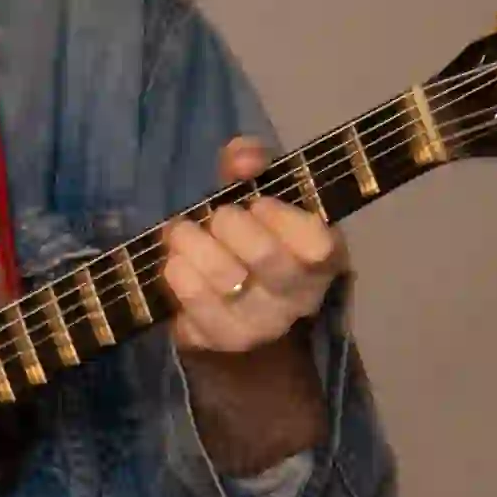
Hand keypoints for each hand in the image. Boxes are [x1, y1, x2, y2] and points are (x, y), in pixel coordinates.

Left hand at [164, 137, 346, 354]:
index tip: (257, 202)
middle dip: (230, 225)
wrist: (234, 304)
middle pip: (267, 258)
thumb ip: (254, 163)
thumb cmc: (254, 235)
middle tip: (218, 215)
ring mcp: (263, 323)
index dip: (283, 219)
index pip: (318, 244)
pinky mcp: (223, 339)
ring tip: (181, 232)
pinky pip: (197, 308)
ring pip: (227, 281)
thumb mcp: (260, 192)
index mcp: (324, 255)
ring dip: (194, 246)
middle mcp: (300, 295)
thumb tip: (242, 157)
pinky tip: (173, 263)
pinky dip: (180, 278)